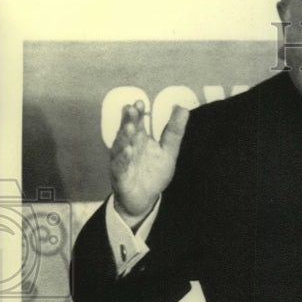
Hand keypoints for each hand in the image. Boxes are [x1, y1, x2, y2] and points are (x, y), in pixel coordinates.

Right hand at [110, 101, 189, 224]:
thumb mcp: (168, 151)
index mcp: (139, 138)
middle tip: (132, 109)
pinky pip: (120, 165)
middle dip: (129, 120)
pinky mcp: (120, 175)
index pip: (137, 121)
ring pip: (121, 146)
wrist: (144, 199)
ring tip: (129, 128)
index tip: (140, 102)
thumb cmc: (153, 173)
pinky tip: (128, 151)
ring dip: (124, 136)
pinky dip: (123, 158)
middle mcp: (128, 146)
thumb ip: (174, 131)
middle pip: (127, 130)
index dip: (137, 112)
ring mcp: (122, 160)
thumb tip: (182, 107)